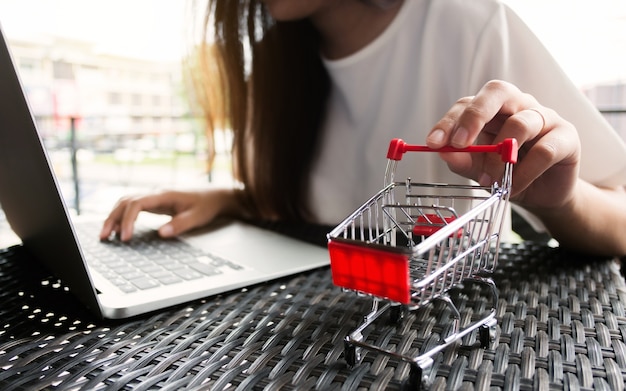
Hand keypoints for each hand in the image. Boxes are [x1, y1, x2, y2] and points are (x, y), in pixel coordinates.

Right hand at [99, 187, 238, 240]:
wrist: (215, 196)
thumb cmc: (207, 206)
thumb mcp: (197, 217)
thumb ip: (180, 224)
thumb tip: (161, 233)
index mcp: (164, 195)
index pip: (137, 203)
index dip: (128, 220)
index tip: (125, 238)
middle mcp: (155, 193)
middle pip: (126, 201)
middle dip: (113, 218)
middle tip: (104, 237)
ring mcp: (154, 197)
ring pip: (126, 202)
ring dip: (114, 217)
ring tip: (106, 235)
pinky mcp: (154, 202)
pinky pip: (133, 207)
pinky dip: (122, 216)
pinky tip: (118, 229)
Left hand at [425, 80, 580, 210]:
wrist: (543, 194)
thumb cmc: (508, 173)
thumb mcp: (478, 169)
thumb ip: (462, 160)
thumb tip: (443, 152)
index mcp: (493, 109)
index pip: (468, 103)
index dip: (449, 121)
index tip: (433, 143)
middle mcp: (519, 105)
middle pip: (497, 93)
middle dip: (473, 117)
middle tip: (458, 143)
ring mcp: (545, 117)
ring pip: (521, 123)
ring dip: (499, 157)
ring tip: (489, 181)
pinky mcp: (567, 137)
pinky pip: (544, 150)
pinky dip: (524, 172)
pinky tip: (513, 186)